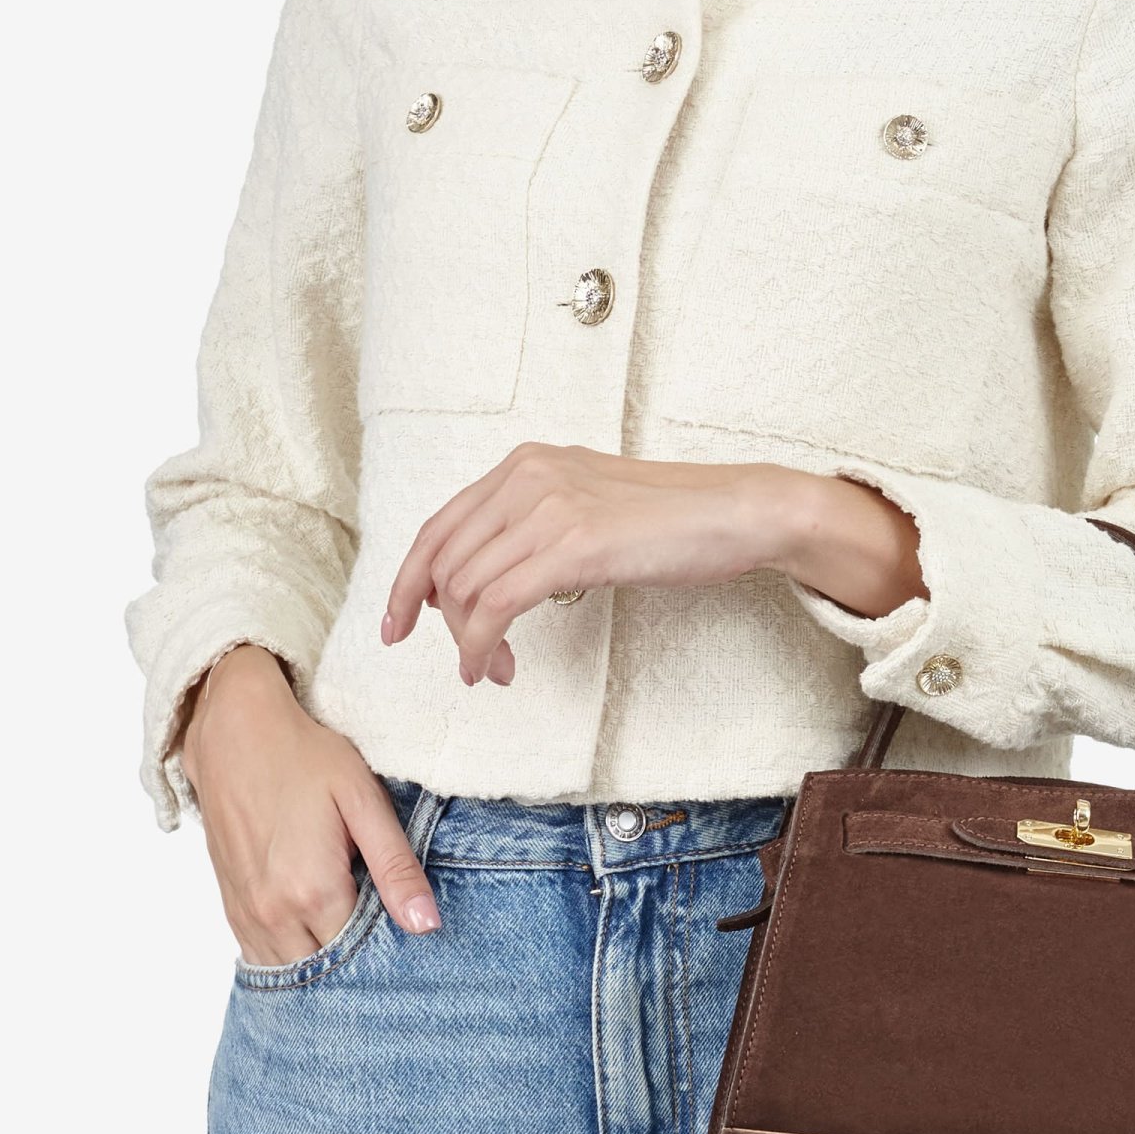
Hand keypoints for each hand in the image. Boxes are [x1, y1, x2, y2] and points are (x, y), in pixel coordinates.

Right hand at [178, 646, 440, 959]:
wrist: (232, 731)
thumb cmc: (302, 756)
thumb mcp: (362, 801)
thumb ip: (396, 867)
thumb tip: (426, 925)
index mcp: (312, 891)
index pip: (360, 956)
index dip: (389, 953)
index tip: (408, 941)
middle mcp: (273, 913)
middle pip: (325, 972)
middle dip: (356, 968)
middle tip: (383, 943)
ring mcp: (246, 913)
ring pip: (290, 972)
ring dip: (321, 967)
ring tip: (350, 942)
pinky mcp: (231, 905)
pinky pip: (261, 957)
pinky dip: (291, 957)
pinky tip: (314, 938)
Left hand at [381, 445, 926, 684]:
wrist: (737, 512)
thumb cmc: (674, 520)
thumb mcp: (587, 507)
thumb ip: (534, 527)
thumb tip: (488, 578)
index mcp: (525, 464)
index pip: (439, 525)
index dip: (407, 579)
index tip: (398, 622)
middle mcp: (527, 476)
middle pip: (443, 560)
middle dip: (440, 622)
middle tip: (466, 663)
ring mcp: (547, 507)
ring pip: (465, 586)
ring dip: (467, 641)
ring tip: (492, 669)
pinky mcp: (572, 544)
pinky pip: (495, 604)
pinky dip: (481, 645)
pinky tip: (495, 667)